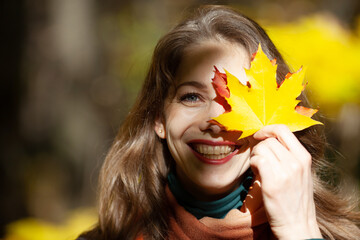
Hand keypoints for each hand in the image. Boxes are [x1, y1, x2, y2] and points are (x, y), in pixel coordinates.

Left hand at [250, 124, 321, 238]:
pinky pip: (257, 160)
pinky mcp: (273, 182)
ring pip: (261, 149)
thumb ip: (289, 156)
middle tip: (259, 160)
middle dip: (259, 147)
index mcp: (304, 157)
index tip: (259, 135)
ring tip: (259, 168)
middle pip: (269, 140)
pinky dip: (252, 165)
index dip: (267, 129)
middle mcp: (296, 162)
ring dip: (255, 156)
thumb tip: (269, 139)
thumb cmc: (295, 199)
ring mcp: (285, 171)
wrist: (297, 225)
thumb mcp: (300, 173)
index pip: (283, 129)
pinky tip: (256, 174)